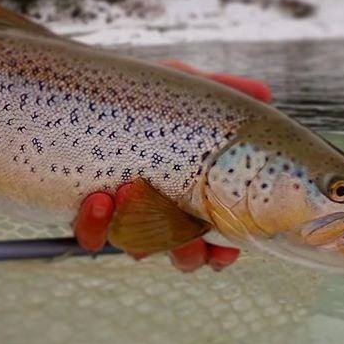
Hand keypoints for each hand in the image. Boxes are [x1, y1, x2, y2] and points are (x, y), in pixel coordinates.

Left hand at [73, 61, 272, 271]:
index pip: (215, 239)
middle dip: (188, 253)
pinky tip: (99, 198)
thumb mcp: (180, 88)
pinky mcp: (84, 215)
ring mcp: (121, 217)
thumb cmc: (138, 95)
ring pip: (137, 248)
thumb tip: (265, 95)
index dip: (223, 253)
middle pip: (183, 256)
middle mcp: (159, 214)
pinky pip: (92, 236)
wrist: (78, 90)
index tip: (228, 249)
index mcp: (190, 195)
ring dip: (140, 229)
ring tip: (131, 191)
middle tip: (186, 237)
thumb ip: (220, 91)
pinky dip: (97, 224)